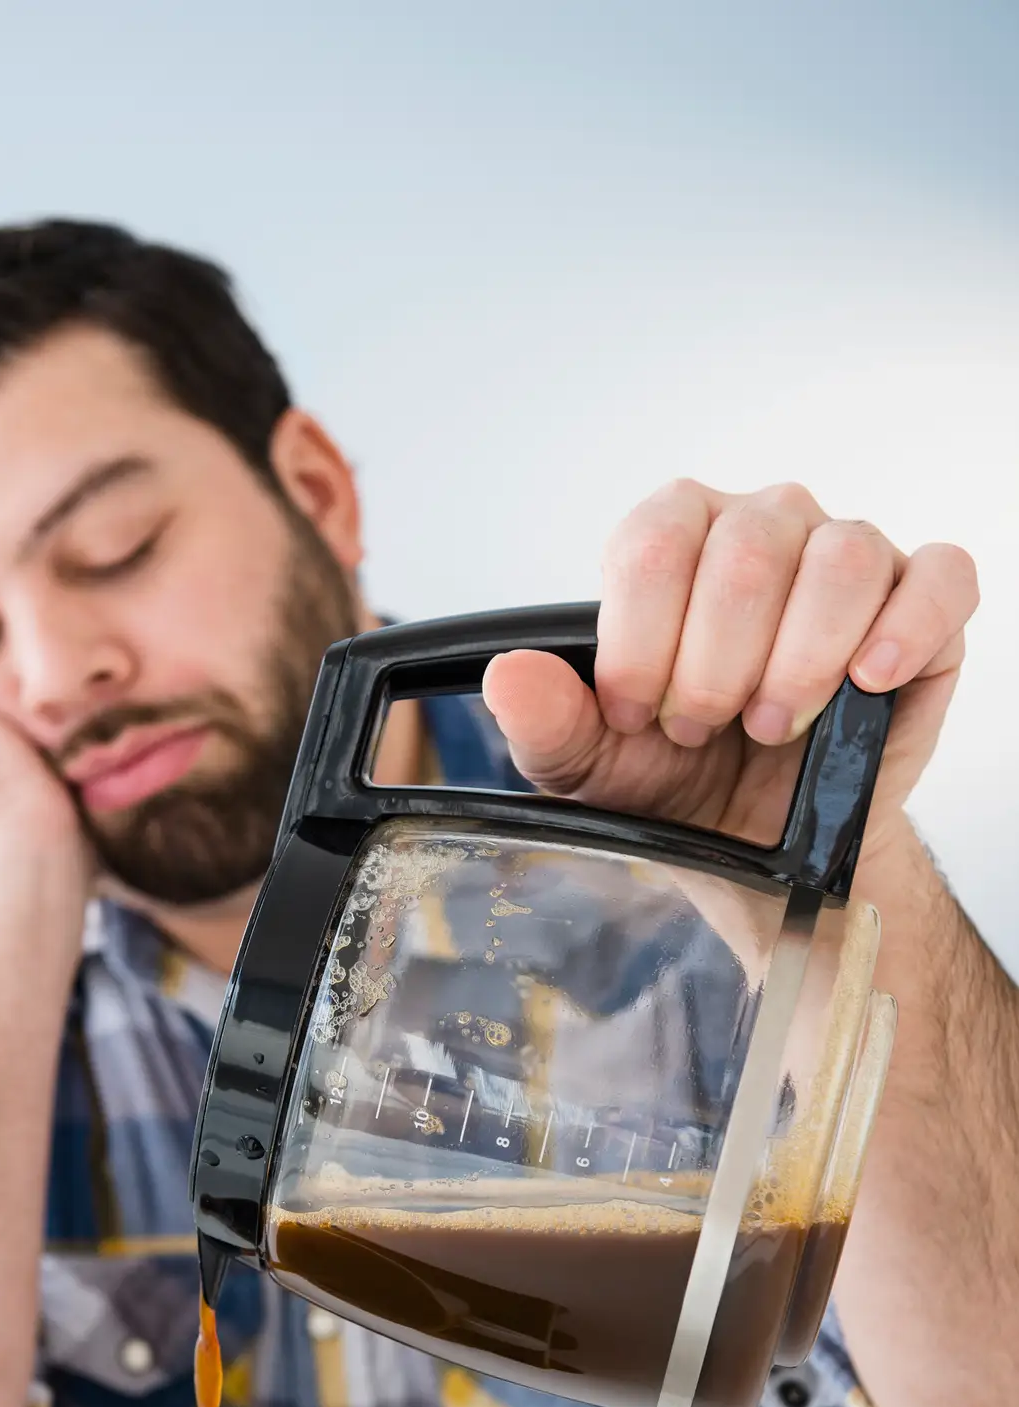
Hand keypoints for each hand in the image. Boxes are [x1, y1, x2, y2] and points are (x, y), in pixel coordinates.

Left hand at [481, 480, 978, 859]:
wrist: (753, 839)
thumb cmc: (673, 776)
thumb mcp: (588, 764)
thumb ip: (546, 720)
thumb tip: (509, 677)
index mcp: (675, 540)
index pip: (657, 543)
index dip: (642, 640)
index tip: (635, 713)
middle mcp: (764, 526)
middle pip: (746, 550)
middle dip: (715, 663)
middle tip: (704, 730)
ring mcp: (847, 555)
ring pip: (840, 557)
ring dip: (798, 659)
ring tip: (774, 725)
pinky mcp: (922, 601)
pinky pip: (938, 578)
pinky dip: (906, 627)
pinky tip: (868, 682)